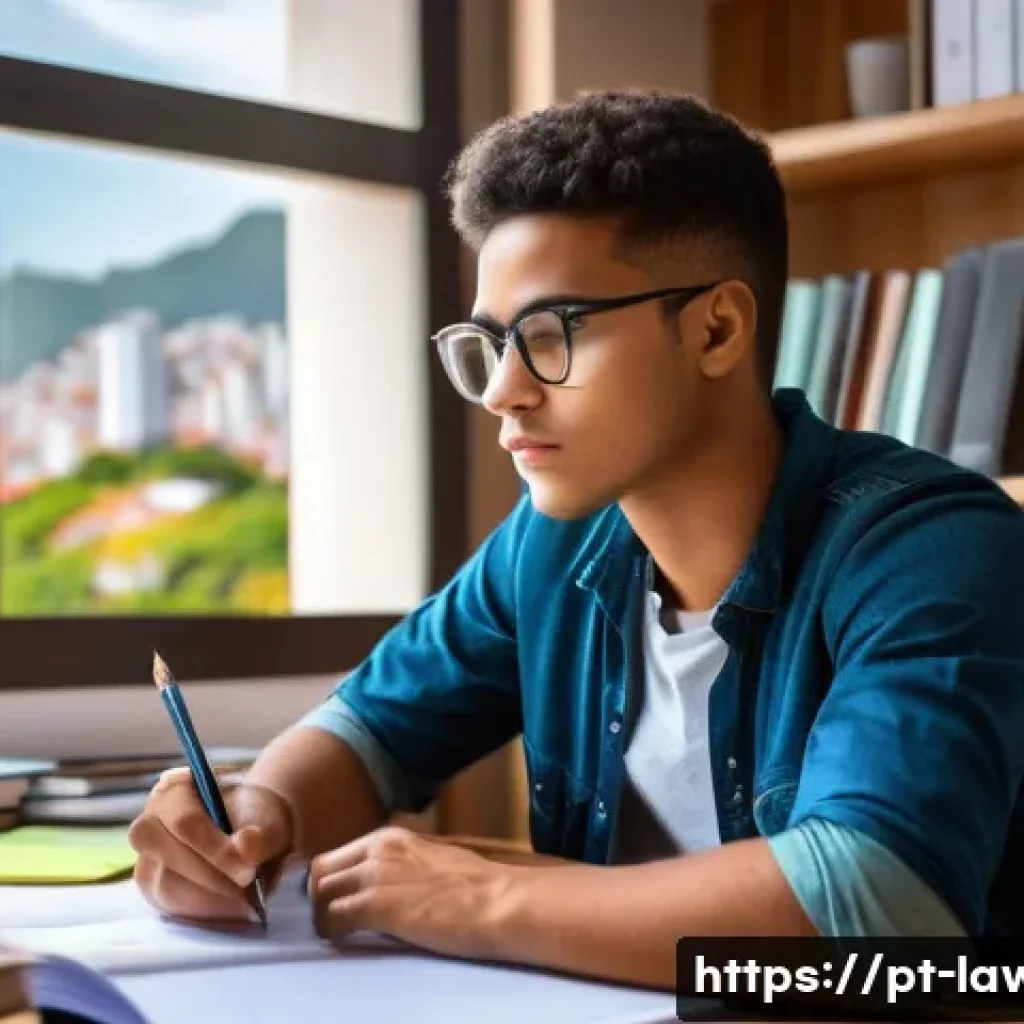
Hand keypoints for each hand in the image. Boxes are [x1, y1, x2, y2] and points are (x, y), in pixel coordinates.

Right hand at [128, 766, 294, 923]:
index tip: (248, 870)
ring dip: (205, 896)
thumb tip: (245, 847)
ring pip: (162, 883)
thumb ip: (261, 835)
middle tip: (245, 885)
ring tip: (241, 898)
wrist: (253, 834)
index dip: (215, 850)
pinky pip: (167, 904)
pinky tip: (228, 906)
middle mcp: (152, 819)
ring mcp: (148, 855)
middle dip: (208, 874)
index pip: (185, 822)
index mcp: (176, 789)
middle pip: (165, 852)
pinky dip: (200, 909)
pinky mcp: (153, 886)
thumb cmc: (256, 820)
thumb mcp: (269, 821)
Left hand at [308, 826, 510, 959]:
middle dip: (320, 898)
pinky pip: (333, 920)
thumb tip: (389, 883)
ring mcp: (374, 876)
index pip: (336, 856)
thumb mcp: (431, 858)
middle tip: (332, 921)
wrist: (497, 901)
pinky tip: (347, 941)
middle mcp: (376, 850)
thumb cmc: (476, 887)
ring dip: (323, 916)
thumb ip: (403, 863)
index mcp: (390, 838)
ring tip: (339, 933)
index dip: (331, 882)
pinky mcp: (375, 906)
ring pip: (320, 894)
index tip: (335, 901)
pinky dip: (333, 932)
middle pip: (320, 873)